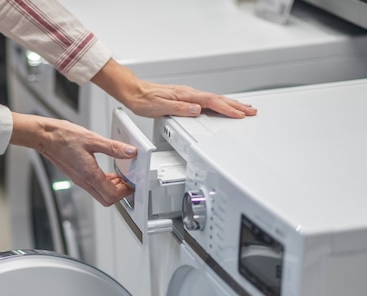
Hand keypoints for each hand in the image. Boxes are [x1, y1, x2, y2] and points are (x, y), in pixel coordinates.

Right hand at [10, 113, 135, 205]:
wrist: (44, 136)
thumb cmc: (63, 137)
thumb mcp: (93, 139)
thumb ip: (113, 147)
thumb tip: (130, 152)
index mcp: (89, 175)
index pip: (112, 195)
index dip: (125, 192)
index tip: (131, 183)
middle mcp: (83, 181)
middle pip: (106, 200)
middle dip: (120, 193)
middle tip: (127, 181)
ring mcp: (79, 180)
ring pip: (100, 194)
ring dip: (112, 188)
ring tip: (120, 175)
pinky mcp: (76, 176)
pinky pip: (93, 187)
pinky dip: (103, 183)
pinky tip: (107, 172)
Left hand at [92, 59, 256, 118]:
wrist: (133, 92)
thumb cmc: (143, 100)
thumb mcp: (160, 108)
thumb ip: (180, 109)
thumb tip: (197, 110)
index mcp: (185, 95)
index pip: (211, 102)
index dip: (227, 109)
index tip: (239, 115)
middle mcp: (189, 93)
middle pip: (218, 99)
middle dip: (236, 106)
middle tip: (251, 111)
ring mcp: (188, 95)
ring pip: (214, 99)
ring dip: (230, 104)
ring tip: (243, 108)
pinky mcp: (185, 97)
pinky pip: (207, 100)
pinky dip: (219, 104)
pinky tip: (221, 106)